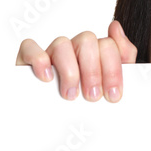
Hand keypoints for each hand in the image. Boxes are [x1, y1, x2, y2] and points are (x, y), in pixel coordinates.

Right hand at [15, 21, 136, 101]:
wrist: (52, 123)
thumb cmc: (85, 100)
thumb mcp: (110, 83)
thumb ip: (123, 56)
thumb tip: (116, 26)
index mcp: (95, 52)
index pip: (108, 45)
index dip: (113, 70)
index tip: (112, 94)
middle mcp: (74, 49)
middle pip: (87, 40)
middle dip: (93, 72)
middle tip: (92, 97)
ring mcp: (52, 53)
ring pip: (62, 43)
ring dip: (69, 71)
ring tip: (70, 94)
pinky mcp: (27, 59)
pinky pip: (30, 47)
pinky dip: (39, 60)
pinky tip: (47, 78)